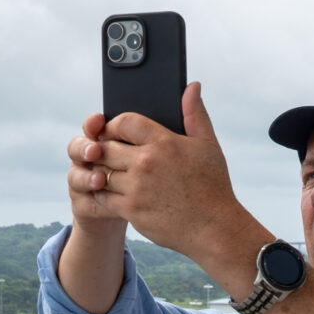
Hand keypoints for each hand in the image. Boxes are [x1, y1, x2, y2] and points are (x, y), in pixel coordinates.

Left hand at [64, 83, 257, 267]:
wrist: (214, 228)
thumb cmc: (213, 186)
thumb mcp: (208, 145)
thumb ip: (195, 113)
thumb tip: (192, 86)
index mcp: (163, 142)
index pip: (124, 122)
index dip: (113, 125)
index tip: (114, 131)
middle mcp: (146, 163)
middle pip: (106, 146)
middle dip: (102, 148)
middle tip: (104, 152)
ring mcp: (136, 187)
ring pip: (101, 172)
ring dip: (100, 171)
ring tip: (105, 171)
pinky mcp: (130, 210)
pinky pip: (103, 196)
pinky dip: (102, 193)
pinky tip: (109, 192)